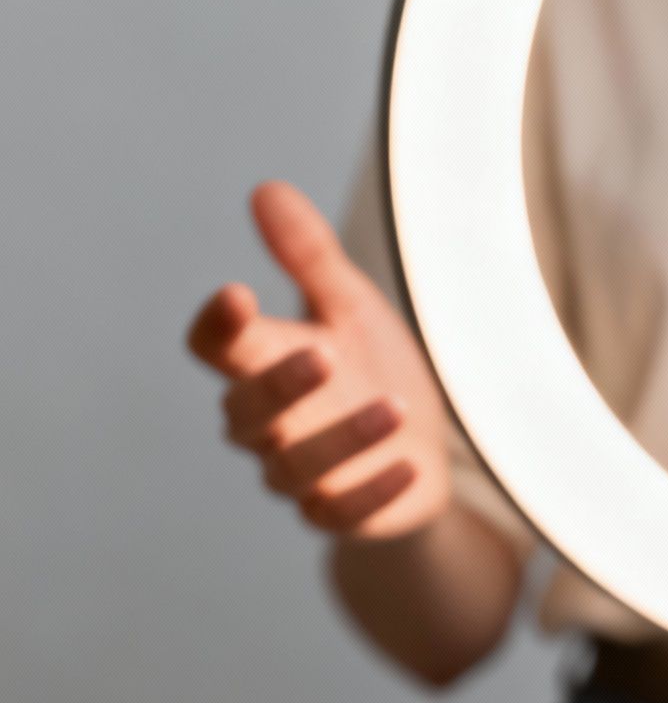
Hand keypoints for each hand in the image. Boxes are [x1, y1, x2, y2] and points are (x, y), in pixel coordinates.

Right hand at [186, 181, 451, 540]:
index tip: (236, 294)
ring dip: (344, 438)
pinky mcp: (340, 513)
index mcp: (261, 364)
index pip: (214, 347)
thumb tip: (266, 189)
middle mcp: (268, 425)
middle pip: (246, 410)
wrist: (418, 446)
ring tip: (393, 406)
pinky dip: (373, 492)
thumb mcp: (351, 305)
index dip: (217, 326)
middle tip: (324, 352)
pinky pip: (344, 512)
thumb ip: (309, 256)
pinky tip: (411, 468)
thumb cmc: (370, 367)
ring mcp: (300, 475)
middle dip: (281, 384)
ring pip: (296, 465)